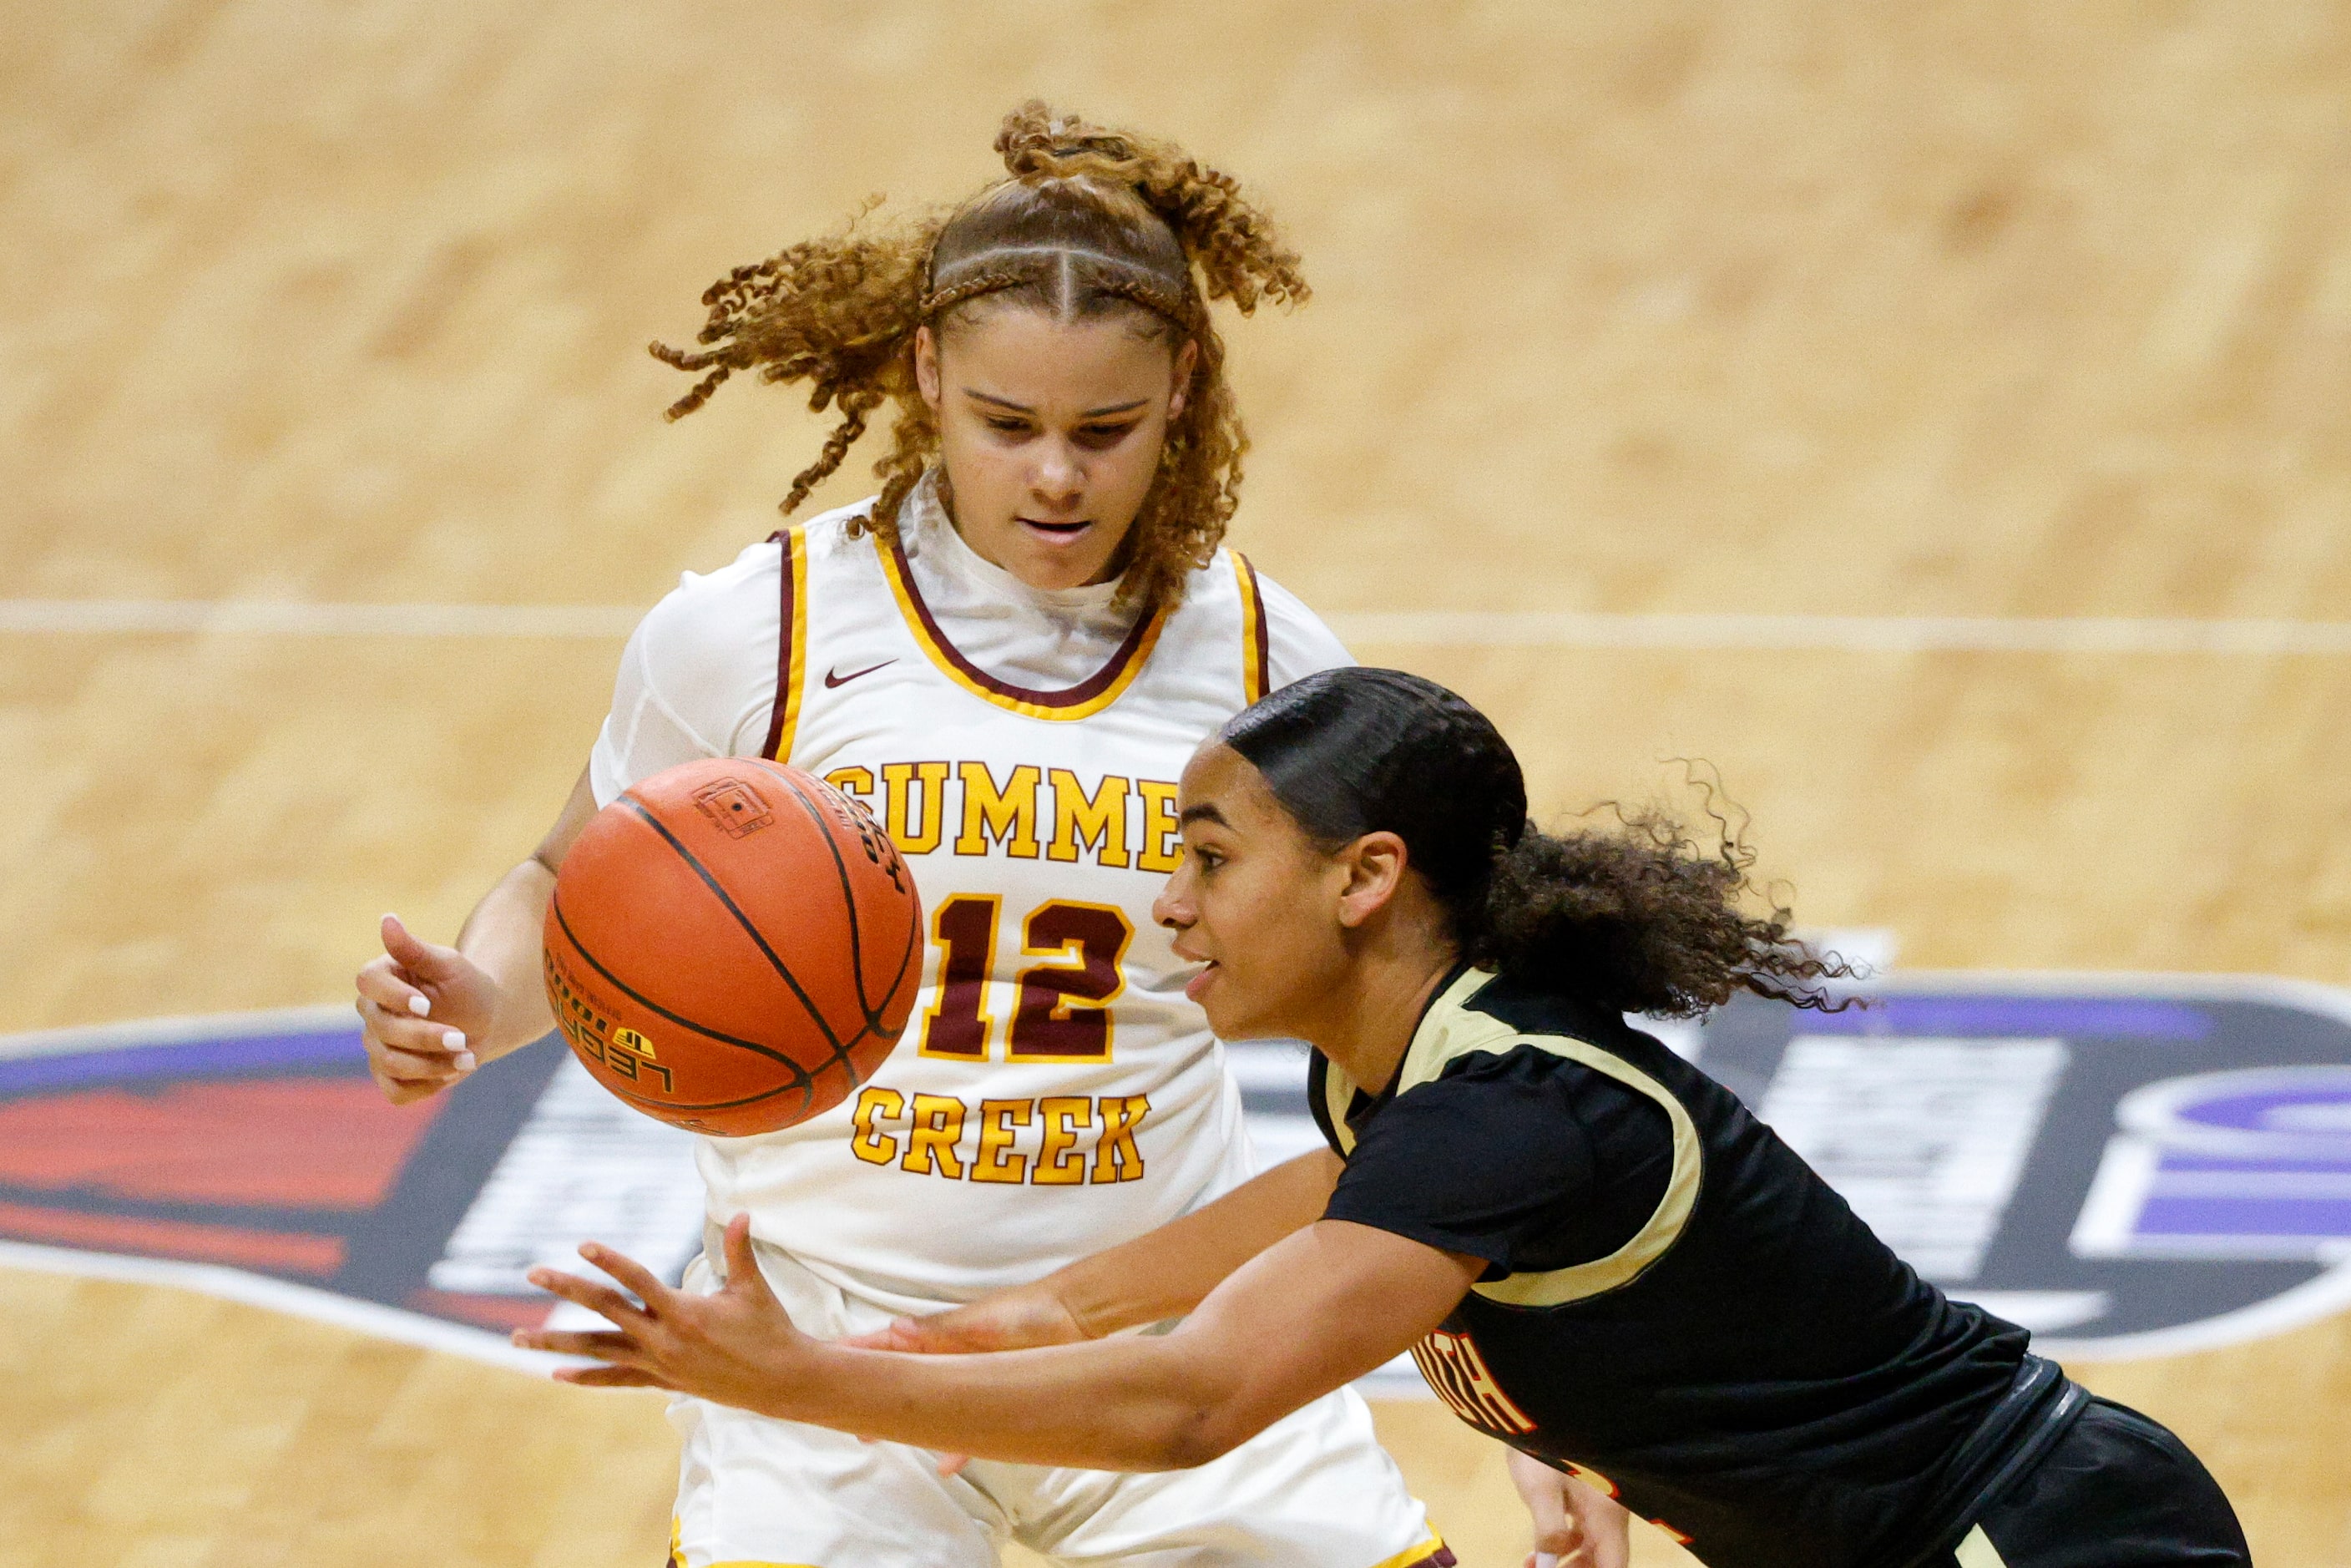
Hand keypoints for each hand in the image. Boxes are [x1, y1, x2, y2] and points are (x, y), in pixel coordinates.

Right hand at [354, 913, 499, 1102]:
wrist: (486, 1020)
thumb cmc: (466, 986)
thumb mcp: (449, 965)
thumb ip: (415, 948)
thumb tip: (387, 919)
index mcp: (381, 978)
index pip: (368, 984)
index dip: (394, 997)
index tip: (426, 1005)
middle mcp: (372, 1013)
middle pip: (382, 1030)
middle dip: (426, 1037)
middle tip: (462, 1038)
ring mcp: (377, 1046)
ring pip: (390, 1062)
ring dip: (432, 1063)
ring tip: (467, 1056)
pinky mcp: (389, 1076)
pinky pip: (396, 1091)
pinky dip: (427, 1086)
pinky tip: (452, 1072)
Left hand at [514, 1215, 814, 1413]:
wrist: (779, 1381)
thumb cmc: (769, 1328)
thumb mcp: (752, 1287)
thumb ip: (738, 1250)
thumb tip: (741, 1212)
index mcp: (684, 1311)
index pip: (637, 1280)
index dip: (609, 1261)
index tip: (582, 1245)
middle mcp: (663, 1339)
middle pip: (605, 1310)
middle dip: (567, 1290)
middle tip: (534, 1273)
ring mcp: (658, 1364)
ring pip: (598, 1350)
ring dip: (555, 1343)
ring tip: (518, 1338)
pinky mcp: (661, 1382)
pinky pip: (616, 1379)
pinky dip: (586, 1377)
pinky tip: (557, 1373)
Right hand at [835, 1278, 1090, 1473]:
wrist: (1073, 1319)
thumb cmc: (1025, 1311)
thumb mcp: (980, 1320)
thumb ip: (939, 1330)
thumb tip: (894, 1327)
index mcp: (938, 1334)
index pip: (888, 1344)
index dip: (858, 1353)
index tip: (826, 1364)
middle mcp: (948, 1357)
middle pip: (901, 1378)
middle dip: (875, 1394)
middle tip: (847, 1415)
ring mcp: (969, 1377)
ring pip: (929, 1403)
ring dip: (908, 1420)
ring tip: (879, 1438)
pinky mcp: (994, 1393)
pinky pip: (968, 1423)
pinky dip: (956, 1444)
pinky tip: (945, 1464)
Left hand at [1509, 1449, 1631, 1567]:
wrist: (1544, 1396)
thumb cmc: (1544, 1443)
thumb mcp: (1540, 1491)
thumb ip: (1548, 1533)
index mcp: (1607, 1515)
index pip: (1614, 1566)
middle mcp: (1610, 1510)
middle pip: (1603, 1557)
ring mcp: (1598, 1498)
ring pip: (1591, 1542)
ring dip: (1566, 1559)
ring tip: (1530, 1562)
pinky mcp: (1584, 1486)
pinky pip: (1580, 1524)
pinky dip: (1562, 1539)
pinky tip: (1537, 1544)